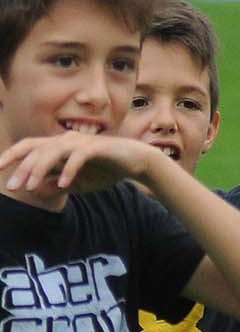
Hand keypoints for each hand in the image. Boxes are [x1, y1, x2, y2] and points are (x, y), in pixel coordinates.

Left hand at [0, 131, 153, 197]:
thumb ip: (55, 185)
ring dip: (39, 169)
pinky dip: (68, 170)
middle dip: (22, 168)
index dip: (12, 155)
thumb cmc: (105, 170)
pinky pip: (77, 157)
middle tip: (12, 187)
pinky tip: (64, 185)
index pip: (30, 146)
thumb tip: (36, 191)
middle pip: (37, 149)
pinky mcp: (97, 147)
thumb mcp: (76, 184)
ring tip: (31, 188)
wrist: (136, 163)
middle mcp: (67, 139)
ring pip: (53, 151)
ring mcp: (82, 142)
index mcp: (60, 146)